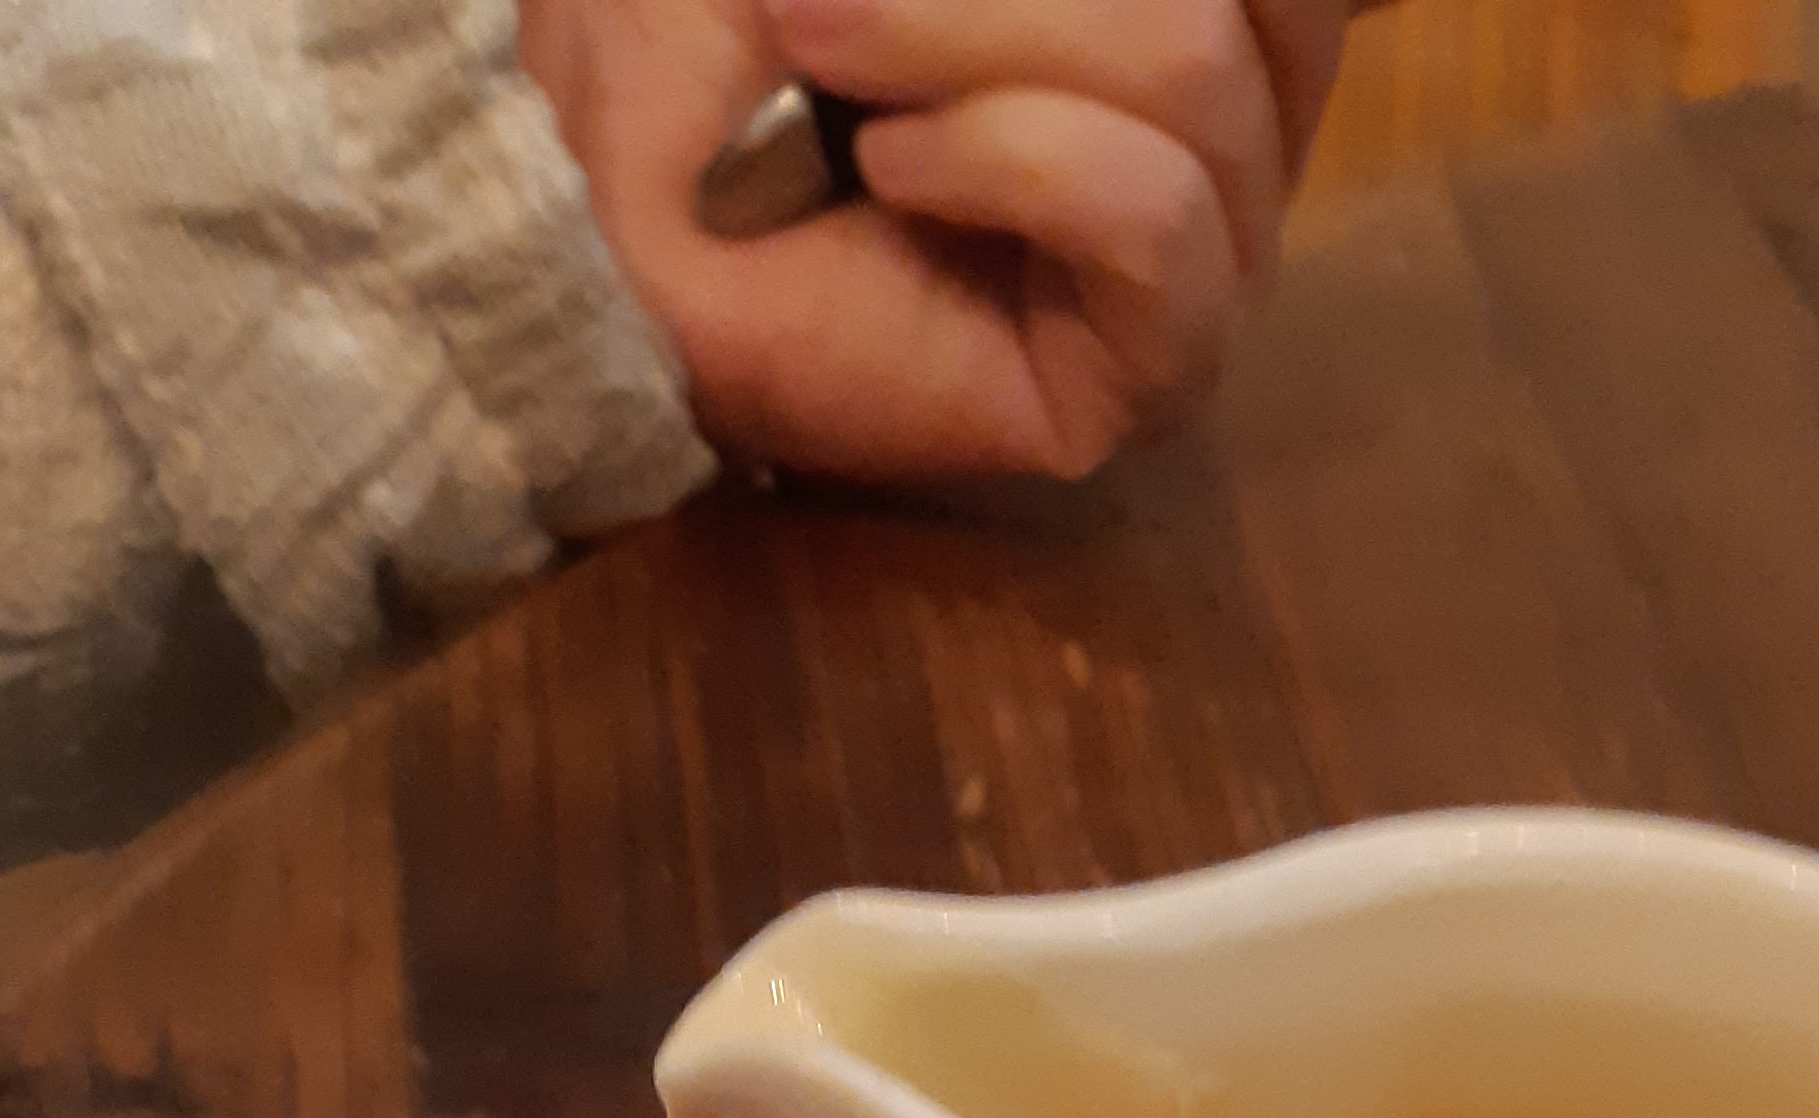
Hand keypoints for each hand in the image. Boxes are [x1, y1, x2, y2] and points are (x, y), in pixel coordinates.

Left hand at [517, 0, 1357, 484]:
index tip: (907, 19)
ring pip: (1198, 77)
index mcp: (1183, 24)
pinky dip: (1011, 157)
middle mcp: (1226, 138)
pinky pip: (1157, 218)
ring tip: (827, 57)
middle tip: (834, 3)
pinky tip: (895, 172)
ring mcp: (1197, 266)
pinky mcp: (1140, 379)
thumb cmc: (706, 31)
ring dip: (975, 35)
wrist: (592, 199)